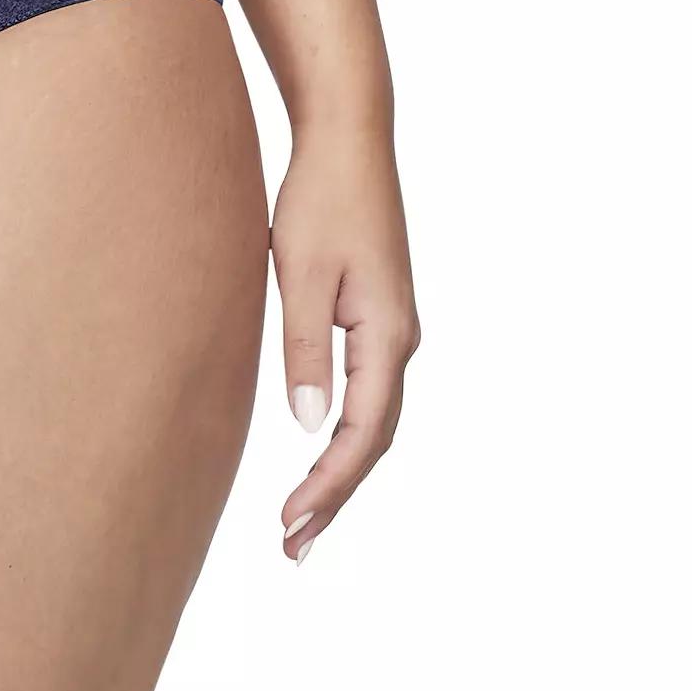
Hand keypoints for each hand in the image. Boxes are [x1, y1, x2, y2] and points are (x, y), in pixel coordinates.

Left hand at [271, 123, 418, 560]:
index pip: (362, 433)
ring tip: (298, 521)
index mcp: (386, 335)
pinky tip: (316, 457)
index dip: (328, 486)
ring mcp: (391, 330)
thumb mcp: (300, 276)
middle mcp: (399, 340)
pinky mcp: (374, 319)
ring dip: (338, 473)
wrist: (347, 142)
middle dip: (334, 497)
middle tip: (292, 549)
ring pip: (372, 422)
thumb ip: (303, 350)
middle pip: (373, 440)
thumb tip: (307, 425)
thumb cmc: (318, 200)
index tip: (292, 523)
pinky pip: (367, 394)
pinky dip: (342, 436)